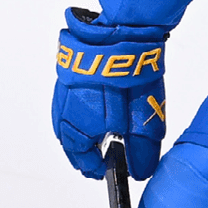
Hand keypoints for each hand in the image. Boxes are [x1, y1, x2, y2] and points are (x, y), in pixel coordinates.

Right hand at [51, 8, 167, 179]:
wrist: (120, 34)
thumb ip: (142, 151)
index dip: (95, 168)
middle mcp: (66, 113)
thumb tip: (140, 172)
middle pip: (70, 143)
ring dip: (78, 135)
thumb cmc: (129, 76)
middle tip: (96, 161)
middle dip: (83, 154)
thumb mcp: (144, 121)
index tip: (105, 172)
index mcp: (79, 128)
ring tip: (94, 141)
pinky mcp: (67, 77)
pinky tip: (90, 112)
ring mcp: (63, 94)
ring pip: (66, 124)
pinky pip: (67, 104)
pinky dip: (77, 115)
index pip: (82, 160)